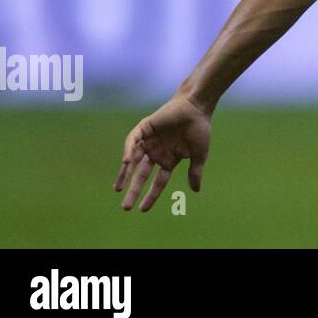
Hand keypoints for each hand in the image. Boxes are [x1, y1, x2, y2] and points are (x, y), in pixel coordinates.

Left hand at [114, 94, 211, 211]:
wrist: (197, 107)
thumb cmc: (200, 129)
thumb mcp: (199, 154)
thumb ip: (195, 172)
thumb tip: (196, 191)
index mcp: (169, 160)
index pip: (158, 181)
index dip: (150, 195)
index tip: (143, 209)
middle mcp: (157, 152)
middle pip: (142, 175)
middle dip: (133, 190)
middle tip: (125, 207)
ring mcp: (150, 141)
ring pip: (133, 161)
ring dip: (125, 174)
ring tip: (118, 189)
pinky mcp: (145, 128)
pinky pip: (133, 141)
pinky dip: (128, 151)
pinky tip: (126, 163)